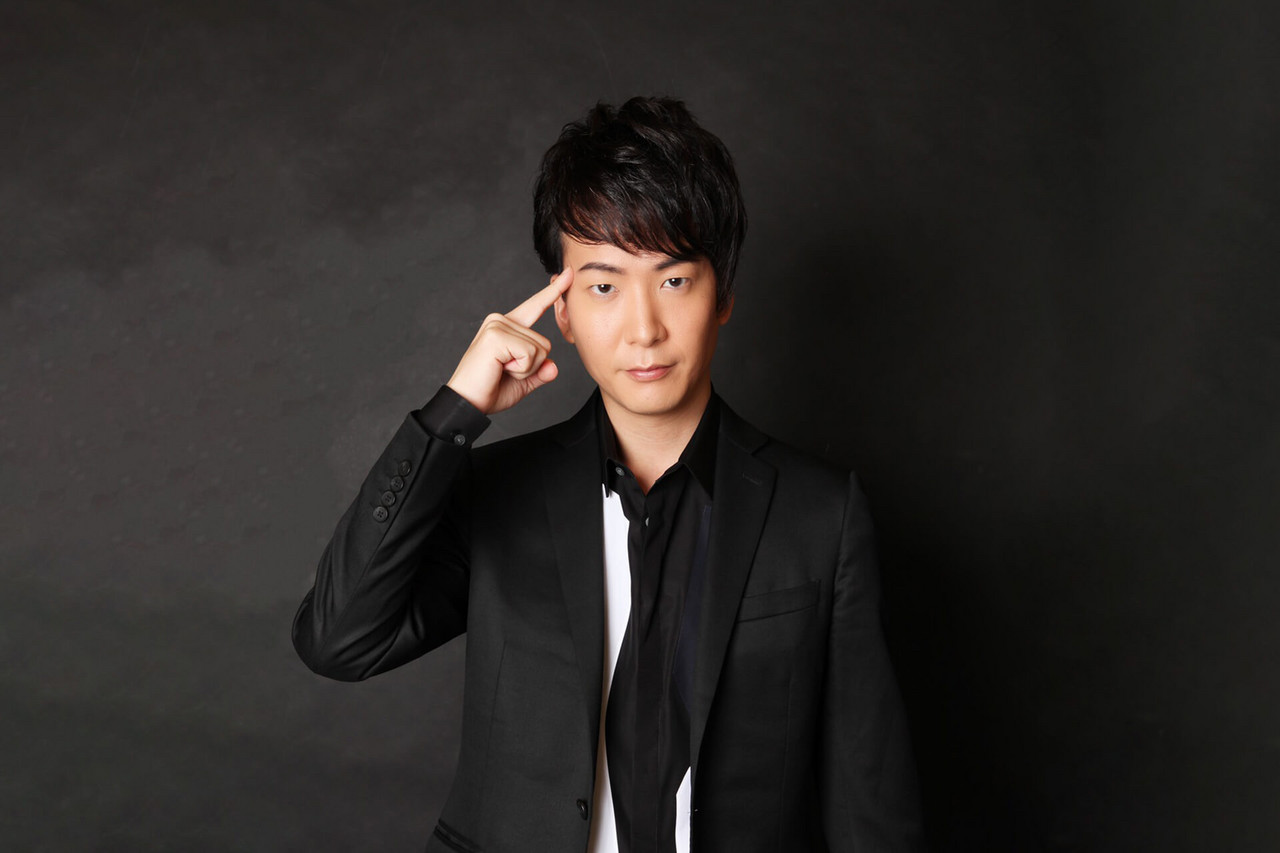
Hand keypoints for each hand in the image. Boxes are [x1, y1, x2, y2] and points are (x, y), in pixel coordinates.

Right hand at [446, 268, 573, 414]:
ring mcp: (497, 326)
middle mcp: (500, 320)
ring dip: (525, 369)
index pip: (535, 307)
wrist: (467, 404)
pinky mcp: (496, 336)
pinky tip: (500, 369)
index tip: (568, 274)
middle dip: (532, 366)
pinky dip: (521, 369)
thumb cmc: (489, 391)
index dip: (553, 293)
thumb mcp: (523, 381)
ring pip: (539, 349)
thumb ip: (540, 371)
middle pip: (544, 342)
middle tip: (505, 372)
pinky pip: (529, 354)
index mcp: (507, 327)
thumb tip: (553, 367)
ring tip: (501, 371)